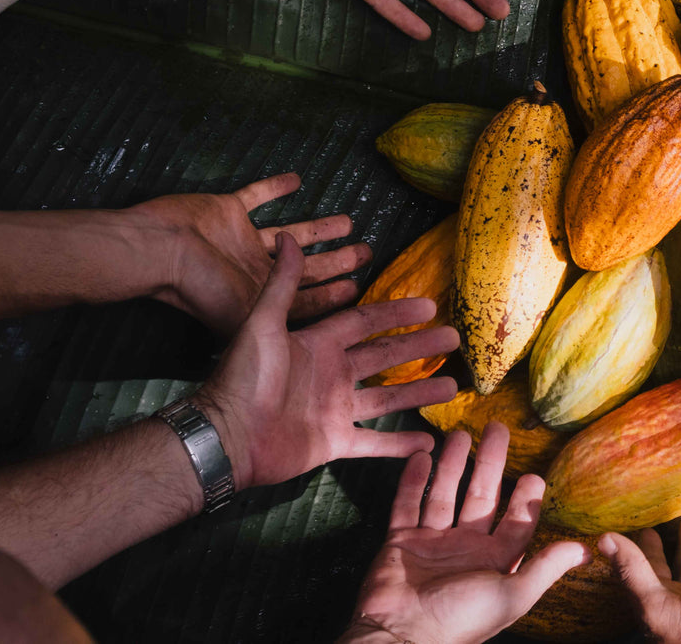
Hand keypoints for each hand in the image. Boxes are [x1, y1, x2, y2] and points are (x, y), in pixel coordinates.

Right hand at [134, 172, 368, 334]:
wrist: (158, 249)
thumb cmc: (200, 288)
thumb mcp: (247, 315)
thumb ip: (281, 319)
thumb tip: (315, 343)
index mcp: (260, 295)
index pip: (305, 297)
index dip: (332, 293)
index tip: (358, 285)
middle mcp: (254, 268)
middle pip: (304, 266)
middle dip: (336, 261)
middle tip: (366, 252)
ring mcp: (240, 238)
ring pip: (290, 232)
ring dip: (318, 228)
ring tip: (348, 222)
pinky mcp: (227, 209)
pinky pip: (256, 195)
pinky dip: (275, 187)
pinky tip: (296, 179)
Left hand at [195, 234, 457, 489]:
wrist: (226, 436)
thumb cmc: (243, 378)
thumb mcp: (262, 324)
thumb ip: (281, 283)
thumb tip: (288, 236)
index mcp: (317, 345)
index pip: (366, 322)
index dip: (396, 313)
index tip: (429, 305)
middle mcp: (331, 375)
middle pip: (385, 357)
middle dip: (419, 347)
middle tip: (453, 338)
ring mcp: (335, 410)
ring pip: (388, 398)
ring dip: (419, 392)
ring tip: (453, 386)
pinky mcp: (334, 443)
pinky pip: (374, 443)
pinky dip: (400, 444)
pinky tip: (429, 442)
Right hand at [341, 424, 589, 643]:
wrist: (401, 636)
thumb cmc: (461, 619)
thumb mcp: (512, 594)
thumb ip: (546, 567)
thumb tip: (586, 549)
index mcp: (494, 561)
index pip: (515, 523)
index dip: (525, 499)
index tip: (534, 473)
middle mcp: (465, 548)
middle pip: (481, 496)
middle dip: (489, 463)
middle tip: (497, 428)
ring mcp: (432, 543)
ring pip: (444, 494)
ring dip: (451, 464)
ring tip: (460, 435)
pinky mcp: (400, 541)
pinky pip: (407, 505)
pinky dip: (413, 480)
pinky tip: (422, 454)